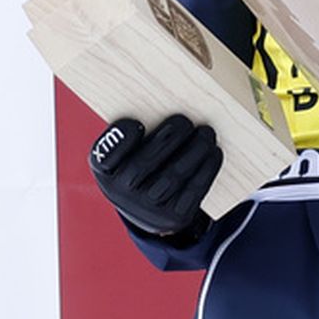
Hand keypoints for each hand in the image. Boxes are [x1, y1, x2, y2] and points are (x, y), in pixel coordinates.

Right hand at [90, 114, 220, 241]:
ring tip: (207, 132)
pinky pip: (193, 190)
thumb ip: (136, 132)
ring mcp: (147, 209)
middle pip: (144, 164)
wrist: (151, 209)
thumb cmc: (140, 165)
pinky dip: (207, 168)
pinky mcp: (174, 217)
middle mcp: (121, 194)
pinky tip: (213, 152)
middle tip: (185, 120)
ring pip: (174, 176)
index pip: (104, 156)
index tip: (138, 124)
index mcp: (105, 172)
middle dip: (169, 138)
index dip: (119, 141)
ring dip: (195, 150)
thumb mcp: (127, 151)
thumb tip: (167, 100)